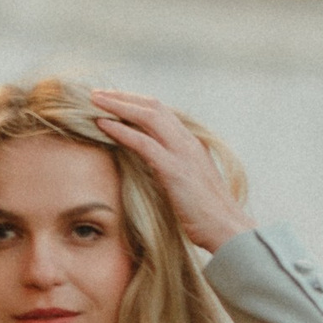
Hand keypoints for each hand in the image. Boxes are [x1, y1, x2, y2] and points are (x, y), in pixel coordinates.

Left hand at [88, 87, 249, 254]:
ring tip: (94, 100)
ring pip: (147, 117)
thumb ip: (172, 170)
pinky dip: (121, 131)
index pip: (162, 113)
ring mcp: (182, 153)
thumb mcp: (188, 185)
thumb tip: (150, 169)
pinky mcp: (174, 170)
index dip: (136, 103)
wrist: (228, 230)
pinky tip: (101, 124)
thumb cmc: (207, 216)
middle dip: (123, 97)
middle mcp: (188, 142)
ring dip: (118, 106)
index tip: (114, 101)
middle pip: (153, 106)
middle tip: (98, 93)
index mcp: (191, 144)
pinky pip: (143, 143)